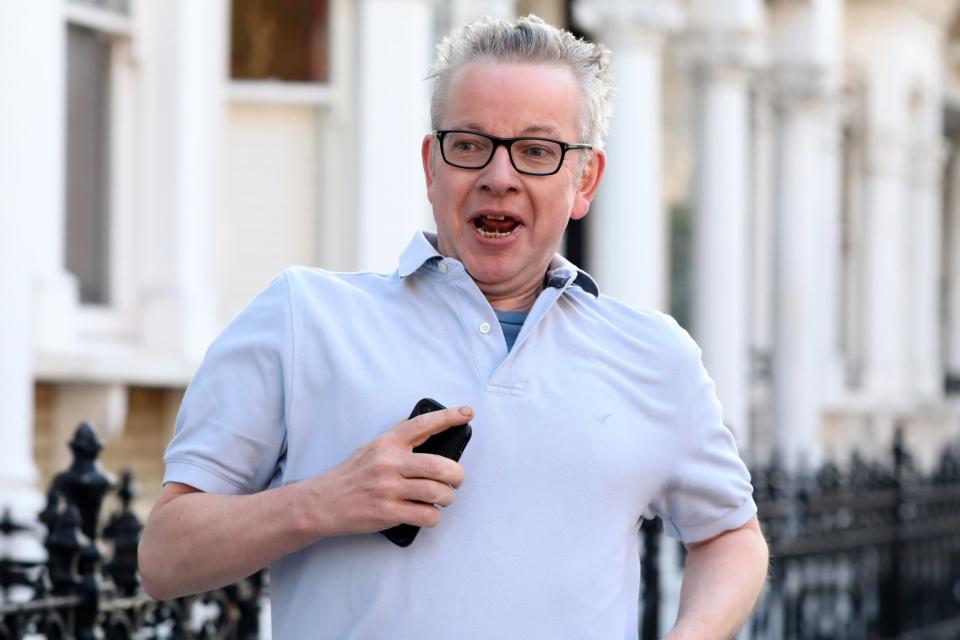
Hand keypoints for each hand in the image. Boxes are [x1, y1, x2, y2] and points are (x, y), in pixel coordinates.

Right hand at [304, 405, 473, 536]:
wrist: (323, 502)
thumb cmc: (352, 474)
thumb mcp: (371, 448)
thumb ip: (397, 439)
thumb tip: (427, 428)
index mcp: (387, 443)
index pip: (423, 425)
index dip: (449, 417)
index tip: (467, 413)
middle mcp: (389, 463)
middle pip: (439, 466)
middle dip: (457, 475)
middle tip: (457, 479)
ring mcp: (388, 489)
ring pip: (436, 492)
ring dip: (447, 498)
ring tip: (443, 498)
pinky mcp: (388, 513)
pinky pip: (426, 515)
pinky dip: (434, 516)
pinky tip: (428, 513)